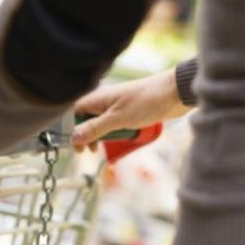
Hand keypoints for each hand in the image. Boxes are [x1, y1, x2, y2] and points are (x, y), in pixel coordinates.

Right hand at [72, 68, 190, 151]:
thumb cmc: (146, 102)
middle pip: (84, 119)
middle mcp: (103, 101)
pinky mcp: (126, 111)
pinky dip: (109, 133)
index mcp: (97, 98)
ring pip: (98, 123)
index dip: (70, 129)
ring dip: (96, 136)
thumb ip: (95, 128)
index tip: (73, 145)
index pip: (73, 113)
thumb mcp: (117, 119)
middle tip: (86, 151)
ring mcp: (115, 106)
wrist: (174, 93)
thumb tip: (73, 138)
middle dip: (83, 135)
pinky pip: (111, 124)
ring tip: (97, 149)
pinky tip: (113, 141)